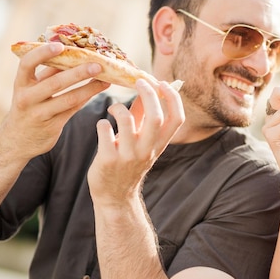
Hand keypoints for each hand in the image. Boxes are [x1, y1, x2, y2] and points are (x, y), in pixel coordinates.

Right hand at [1, 42, 109, 159]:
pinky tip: (99, 89)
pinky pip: (73, 110)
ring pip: (69, 98)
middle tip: (98, 65)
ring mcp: (39, 113)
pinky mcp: (52, 126)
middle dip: (78, 73)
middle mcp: (27, 98)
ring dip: (90, 88)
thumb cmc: (29, 105)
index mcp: (20, 84)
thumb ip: (47, 73)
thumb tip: (71, 52)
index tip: (60, 45)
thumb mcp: (31, 88)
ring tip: (106, 79)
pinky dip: (87, 98)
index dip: (42, 53)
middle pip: (55, 82)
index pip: (27, 64)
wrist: (17, 140)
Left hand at [87, 80, 184, 205]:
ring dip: (118, 108)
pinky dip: (102, 123)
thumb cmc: (128, 161)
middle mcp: (148, 150)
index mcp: (160, 144)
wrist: (115, 196)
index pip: (177, 118)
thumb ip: (143, 115)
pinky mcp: (108, 160)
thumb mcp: (142, 141)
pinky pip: (104, 130)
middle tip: (138, 82)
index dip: (173, 98)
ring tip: (113, 109)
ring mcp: (128, 156)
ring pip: (126, 121)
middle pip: (155, 116)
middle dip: (148, 94)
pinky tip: (102, 126)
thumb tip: (146, 88)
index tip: (163, 83)